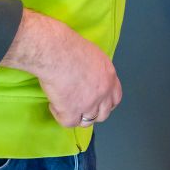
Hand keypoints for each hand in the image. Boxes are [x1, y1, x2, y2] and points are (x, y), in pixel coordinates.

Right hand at [0, 9, 122, 128]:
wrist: (57, 53)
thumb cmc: (71, 47)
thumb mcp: (93, 55)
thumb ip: (96, 69)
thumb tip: (89, 75)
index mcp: (109, 77)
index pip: (115, 98)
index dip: (106, 103)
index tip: (97, 103)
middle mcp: (103, 93)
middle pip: (103, 114)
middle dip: (92, 112)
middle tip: (79, 106)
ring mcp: (89, 104)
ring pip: (87, 121)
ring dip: (77, 115)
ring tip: (65, 105)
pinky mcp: (72, 112)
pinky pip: (69, 122)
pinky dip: (60, 115)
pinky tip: (54, 104)